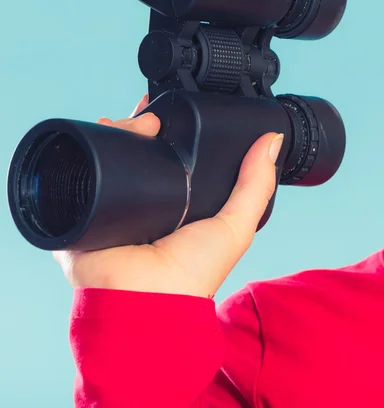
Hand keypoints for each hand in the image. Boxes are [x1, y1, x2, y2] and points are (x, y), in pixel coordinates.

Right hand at [53, 95, 283, 297]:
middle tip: (151, 114)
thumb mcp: (236, 224)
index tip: (177, 111)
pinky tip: (99, 130)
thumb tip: (273, 140)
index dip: (177, 134)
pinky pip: (83, 171)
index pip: (176, 159)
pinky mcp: (86, 208)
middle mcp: (147, 201)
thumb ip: (256, 184)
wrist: (146, 300)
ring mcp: (116, 204)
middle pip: (143, 152)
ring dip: (119, 132)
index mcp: (179, 203)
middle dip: (143, 127)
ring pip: (114, 154)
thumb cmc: (193, 274)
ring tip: (131, 123)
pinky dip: (90, 148)